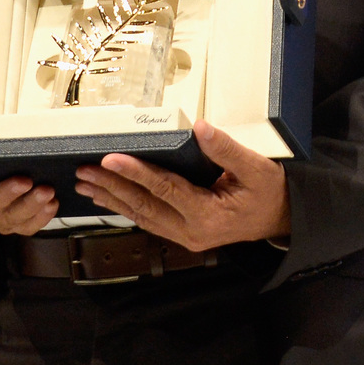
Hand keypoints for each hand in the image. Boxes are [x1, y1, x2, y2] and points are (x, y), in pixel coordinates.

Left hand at [74, 121, 290, 252]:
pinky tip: (107, 199)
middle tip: (82, 172)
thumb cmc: (270, 191)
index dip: (136, 173)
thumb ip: (227, 149)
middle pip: (144, 206)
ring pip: (141, 216)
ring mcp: (185, 237)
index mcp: (208, 215)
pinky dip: (125, 208)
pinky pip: (148, 221)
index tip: (109, 159)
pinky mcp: (183, 234)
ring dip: (111, 200)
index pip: (164, 190)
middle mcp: (191, 232)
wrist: (281, 219)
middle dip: (111, 188)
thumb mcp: (256, 167)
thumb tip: (200, 128)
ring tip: (84, 185)